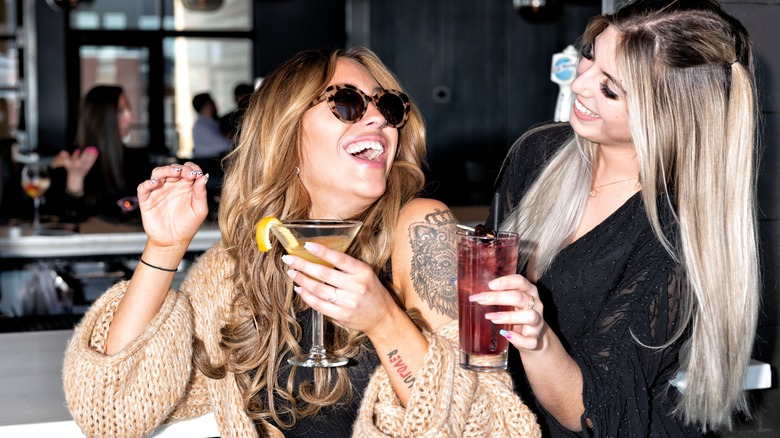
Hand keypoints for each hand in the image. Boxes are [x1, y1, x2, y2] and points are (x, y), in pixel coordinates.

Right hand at [54, 147, 98, 189]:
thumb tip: (62, 152)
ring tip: (93, 149)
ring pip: (88, 160)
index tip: (78, 150)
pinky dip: (94, 158)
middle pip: (82, 159)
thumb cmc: (71, 168)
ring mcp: (84, 167)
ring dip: (91, 155)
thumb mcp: (67, 163)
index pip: (74, 158)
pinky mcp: (88, 167)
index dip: (75, 155)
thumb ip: (65, 157)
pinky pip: (91, 162)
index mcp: (73, 164)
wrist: (76, 177)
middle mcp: (79, 165)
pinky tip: (96, 153)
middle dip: (86, 154)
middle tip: (89, 148)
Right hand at [137, 163, 208, 249]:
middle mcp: (171, 185)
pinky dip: (147, 183)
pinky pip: (143, 187)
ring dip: (165, 170)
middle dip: (180, 168)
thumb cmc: (188, 225)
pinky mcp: (147, 200)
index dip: (192, 168)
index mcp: (185, 186)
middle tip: (187, 173)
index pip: (187, 170)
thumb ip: (201, 193)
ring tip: (174, 173)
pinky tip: (155, 183)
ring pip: (157, 173)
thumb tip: (204, 176)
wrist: (173, 242)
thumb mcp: (199, 209)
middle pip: (172, 169)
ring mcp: (158, 191)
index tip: (196, 173)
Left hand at [282, 242, 399, 336]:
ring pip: (318, 289)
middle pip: (324, 274)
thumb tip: (319, 256)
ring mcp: (349, 302)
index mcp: (363, 272)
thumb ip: (347, 267)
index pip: (339, 259)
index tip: (307, 245)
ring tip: (292, 273)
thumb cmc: (373, 292)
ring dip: (302, 280)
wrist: (383, 317)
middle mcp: (356, 286)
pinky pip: (319, 304)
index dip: (322, 251)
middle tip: (289, 259)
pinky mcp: (342, 315)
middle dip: (303, 265)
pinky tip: (300, 289)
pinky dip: (306, 296)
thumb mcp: (366, 274)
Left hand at [470, 274, 545, 350]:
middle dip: (498, 298)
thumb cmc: (519, 314)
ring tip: (490, 317)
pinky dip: (518, 338)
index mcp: (529, 291)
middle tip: (480, 300)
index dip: (506, 282)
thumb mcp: (512, 302)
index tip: (490, 285)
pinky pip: (530, 340)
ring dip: (508, 316)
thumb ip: (500, 296)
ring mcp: (537, 322)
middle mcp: (536, 305)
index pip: (520, 281)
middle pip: (519, 297)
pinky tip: (506, 335)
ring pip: (529, 316)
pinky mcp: (535, 338)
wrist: (534, 337)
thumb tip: (477, 294)